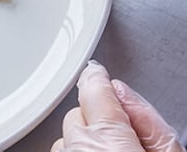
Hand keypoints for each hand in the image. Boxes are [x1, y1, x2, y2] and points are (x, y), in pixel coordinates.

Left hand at [51, 61, 183, 151]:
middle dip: (98, 118)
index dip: (97, 77)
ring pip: (69, 135)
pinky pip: (64, 151)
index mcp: (108, 138)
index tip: (98, 71)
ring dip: (86, 139)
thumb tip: (123, 92)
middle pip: (79, 112)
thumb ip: (150, 121)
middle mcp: (79, 147)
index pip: (94, 87)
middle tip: (124, 137)